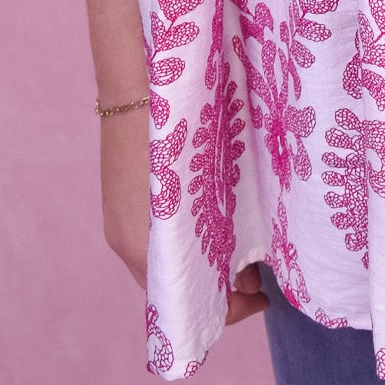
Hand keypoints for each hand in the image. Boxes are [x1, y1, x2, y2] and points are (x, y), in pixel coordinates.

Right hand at [98, 103, 267, 324]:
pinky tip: (217, 218)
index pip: (185, 307)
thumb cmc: (177, 125)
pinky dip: (190, 241)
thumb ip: (222, 227)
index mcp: (143, 245)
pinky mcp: (122, 196)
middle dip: (220, 287)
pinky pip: (158, 237)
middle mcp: (126, 241)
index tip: (264, 296)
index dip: (228, 309)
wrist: (139, 75)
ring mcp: (120, 218)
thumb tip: (245, 264)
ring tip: (245, 245)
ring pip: (169, 261)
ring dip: (206, 262)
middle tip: (259, 270)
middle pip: (176, 288)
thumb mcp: (206, 181)